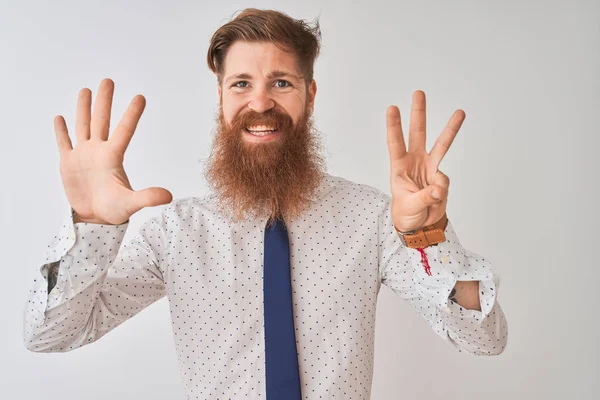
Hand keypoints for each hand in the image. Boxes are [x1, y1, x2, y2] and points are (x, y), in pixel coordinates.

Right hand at [54, 78, 172, 224]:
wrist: (95, 220)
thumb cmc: (114, 211)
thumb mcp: (131, 203)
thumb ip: (147, 197)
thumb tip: (169, 196)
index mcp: (113, 157)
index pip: (124, 131)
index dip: (131, 114)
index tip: (140, 97)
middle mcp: (99, 151)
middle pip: (101, 121)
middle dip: (104, 101)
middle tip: (108, 80)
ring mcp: (83, 155)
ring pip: (83, 126)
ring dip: (83, 108)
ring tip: (86, 89)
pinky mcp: (68, 163)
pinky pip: (64, 143)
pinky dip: (61, 131)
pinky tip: (60, 117)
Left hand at [386, 90, 464, 231]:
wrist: (419, 225)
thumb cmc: (406, 212)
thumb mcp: (409, 207)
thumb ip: (424, 197)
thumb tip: (439, 187)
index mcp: (398, 166)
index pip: (395, 143)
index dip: (394, 126)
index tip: (392, 108)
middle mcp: (415, 161)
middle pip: (417, 133)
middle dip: (418, 113)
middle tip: (419, 93)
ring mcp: (430, 167)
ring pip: (441, 144)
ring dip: (450, 128)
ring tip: (460, 112)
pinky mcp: (441, 177)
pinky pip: (444, 181)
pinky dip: (441, 190)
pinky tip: (434, 198)